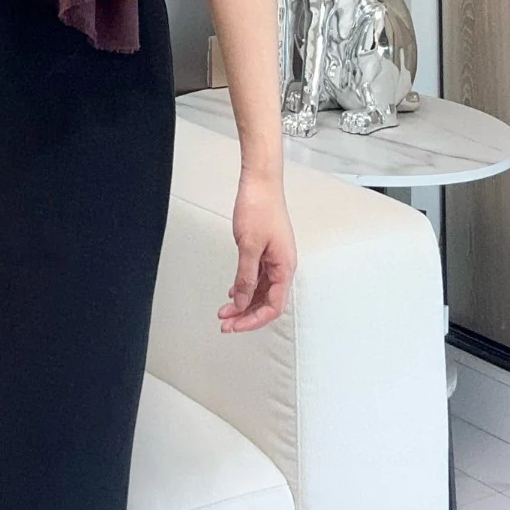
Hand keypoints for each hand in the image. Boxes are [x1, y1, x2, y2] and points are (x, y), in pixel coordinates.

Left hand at [217, 171, 296, 332]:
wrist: (260, 182)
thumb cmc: (259, 208)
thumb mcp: (248, 246)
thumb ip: (246, 277)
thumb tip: (243, 302)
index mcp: (285, 267)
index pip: (274, 306)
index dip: (254, 320)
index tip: (235, 326)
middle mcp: (283, 265)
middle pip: (267, 301)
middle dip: (246, 315)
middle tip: (225, 324)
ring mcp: (275, 258)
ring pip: (261, 290)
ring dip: (244, 302)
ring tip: (224, 311)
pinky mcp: (266, 250)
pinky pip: (258, 277)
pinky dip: (245, 287)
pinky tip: (233, 292)